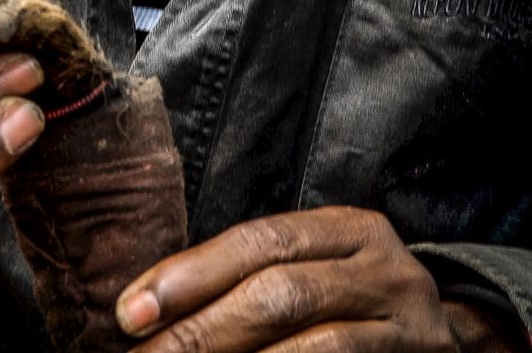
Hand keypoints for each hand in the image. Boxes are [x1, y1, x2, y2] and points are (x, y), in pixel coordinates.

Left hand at [116, 206, 459, 351]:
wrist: (443, 344)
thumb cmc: (345, 304)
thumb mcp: (307, 272)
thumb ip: (242, 281)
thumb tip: (146, 312)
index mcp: (348, 230)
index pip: (258, 242)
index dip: (189, 275)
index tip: (130, 313)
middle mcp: (385, 270)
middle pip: (281, 293)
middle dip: (202, 331)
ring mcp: (410, 326)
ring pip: (317, 345)